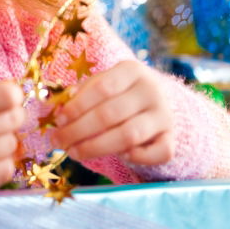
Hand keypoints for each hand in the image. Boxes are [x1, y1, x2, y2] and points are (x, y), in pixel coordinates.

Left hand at [53, 60, 173, 165]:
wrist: (156, 100)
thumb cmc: (118, 92)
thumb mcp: (101, 83)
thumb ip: (80, 94)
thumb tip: (58, 109)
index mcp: (132, 71)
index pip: (102, 87)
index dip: (77, 106)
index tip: (58, 120)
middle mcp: (151, 91)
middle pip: (111, 114)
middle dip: (79, 130)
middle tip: (58, 141)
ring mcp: (164, 116)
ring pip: (129, 135)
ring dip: (96, 147)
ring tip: (74, 152)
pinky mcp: (172, 138)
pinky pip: (158, 153)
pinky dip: (138, 158)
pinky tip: (120, 156)